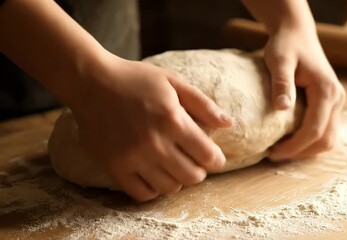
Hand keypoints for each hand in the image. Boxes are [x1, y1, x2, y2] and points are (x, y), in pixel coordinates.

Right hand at [70, 55, 231, 200]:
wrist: (91, 82)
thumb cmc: (135, 79)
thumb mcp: (173, 82)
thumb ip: (203, 104)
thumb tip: (228, 124)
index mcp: (172, 120)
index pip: (207, 155)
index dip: (217, 160)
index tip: (214, 157)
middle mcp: (154, 143)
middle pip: (192, 176)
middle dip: (200, 170)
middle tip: (194, 160)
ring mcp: (132, 158)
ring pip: (170, 187)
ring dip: (178, 179)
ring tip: (174, 165)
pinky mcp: (114, 167)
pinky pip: (142, 194)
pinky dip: (154, 189)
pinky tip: (155, 174)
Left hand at [265, 24, 345, 159]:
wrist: (297, 34)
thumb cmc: (286, 45)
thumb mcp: (279, 60)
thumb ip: (282, 83)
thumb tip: (282, 108)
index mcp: (327, 90)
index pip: (315, 129)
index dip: (294, 146)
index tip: (272, 152)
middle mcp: (337, 98)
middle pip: (327, 140)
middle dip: (301, 152)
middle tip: (275, 154)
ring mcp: (336, 102)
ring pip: (329, 138)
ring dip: (307, 150)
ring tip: (281, 150)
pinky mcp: (330, 104)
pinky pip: (325, 130)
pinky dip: (310, 141)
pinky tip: (290, 139)